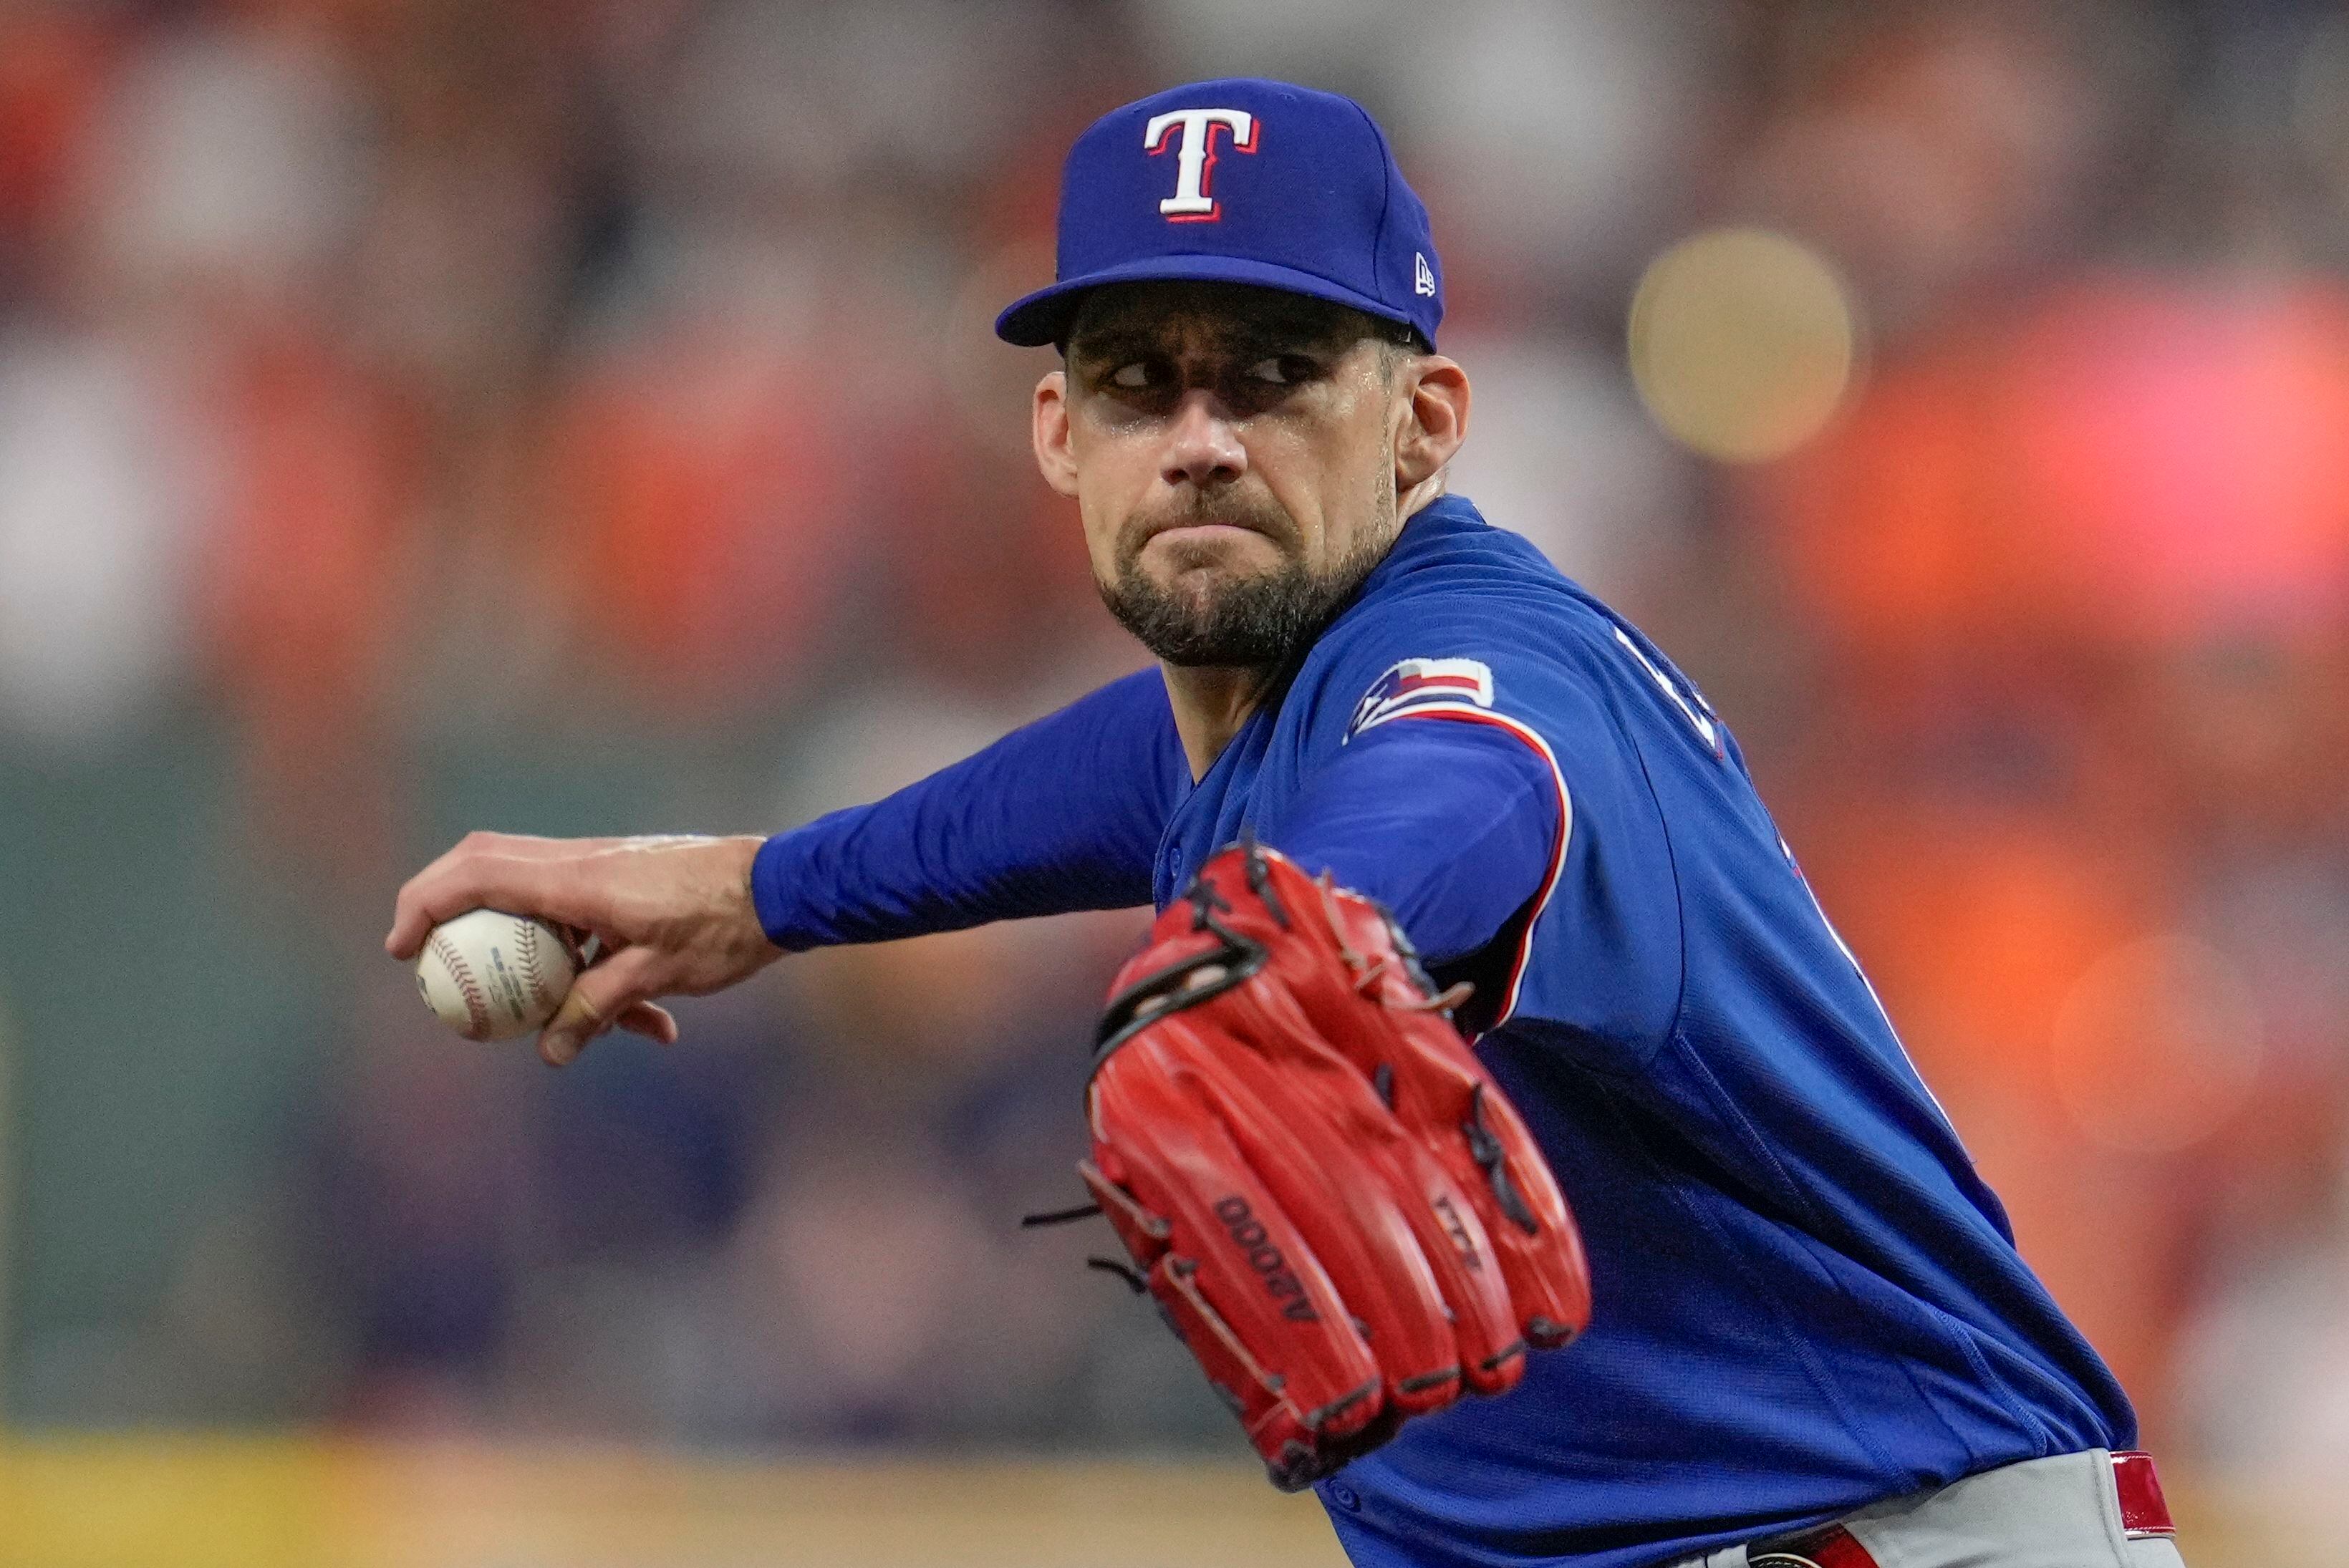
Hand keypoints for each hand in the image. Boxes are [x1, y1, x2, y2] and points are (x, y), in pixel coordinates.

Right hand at [387, 832, 780, 1066]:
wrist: (786, 888)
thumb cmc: (723, 925)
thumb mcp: (656, 975)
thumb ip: (597, 1009)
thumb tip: (548, 1053)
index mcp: (575, 876)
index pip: (475, 874)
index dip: (424, 904)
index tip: (401, 948)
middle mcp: (581, 861)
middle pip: (486, 867)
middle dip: (445, 907)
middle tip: (424, 958)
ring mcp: (604, 869)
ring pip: (538, 902)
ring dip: (536, 958)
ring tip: (552, 1023)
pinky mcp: (629, 885)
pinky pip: (588, 922)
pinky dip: (598, 969)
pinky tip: (651, 1029)